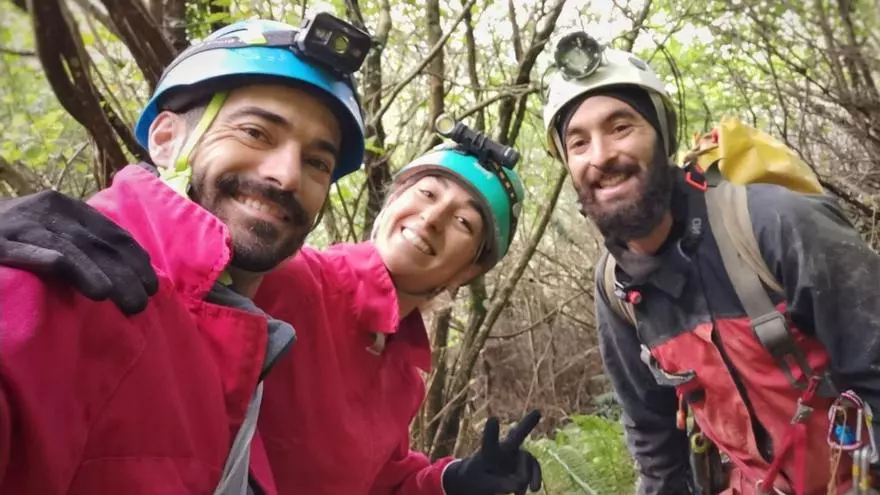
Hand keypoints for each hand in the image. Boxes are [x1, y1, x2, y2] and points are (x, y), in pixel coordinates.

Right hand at [0, 190, 157, 313]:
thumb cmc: (7, 235)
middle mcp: (48, 211)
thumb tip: (122, 272)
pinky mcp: (1, 244)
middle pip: (99, 244)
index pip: (110, 232)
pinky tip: (93, 290)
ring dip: (105, 278)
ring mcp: (24, 225)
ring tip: (125, 301)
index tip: (152, 282)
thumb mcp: (46, 232)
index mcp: (64, 207)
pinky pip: (39, 254)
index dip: (135, 258)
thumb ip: (79, 244)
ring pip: (76, 252)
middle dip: (127, 274)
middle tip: (144, 302)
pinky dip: (67, 269)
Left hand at [442, 410, 542, 494]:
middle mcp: (504, 449)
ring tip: (533, 489)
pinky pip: (534, 469)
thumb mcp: (483, 484)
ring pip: (529, 459)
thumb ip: (499, 484)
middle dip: (527, 424)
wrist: (479, 480)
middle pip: (517, 435)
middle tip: (537, 412)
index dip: (491, 432)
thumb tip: (520, 483)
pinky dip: (535, 479)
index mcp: (489, 452)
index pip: (490, 441)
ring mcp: (515, 456)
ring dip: (531, 473)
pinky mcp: (523, 464)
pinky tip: (532, 489)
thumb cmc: (476, 479)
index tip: (493, 419)